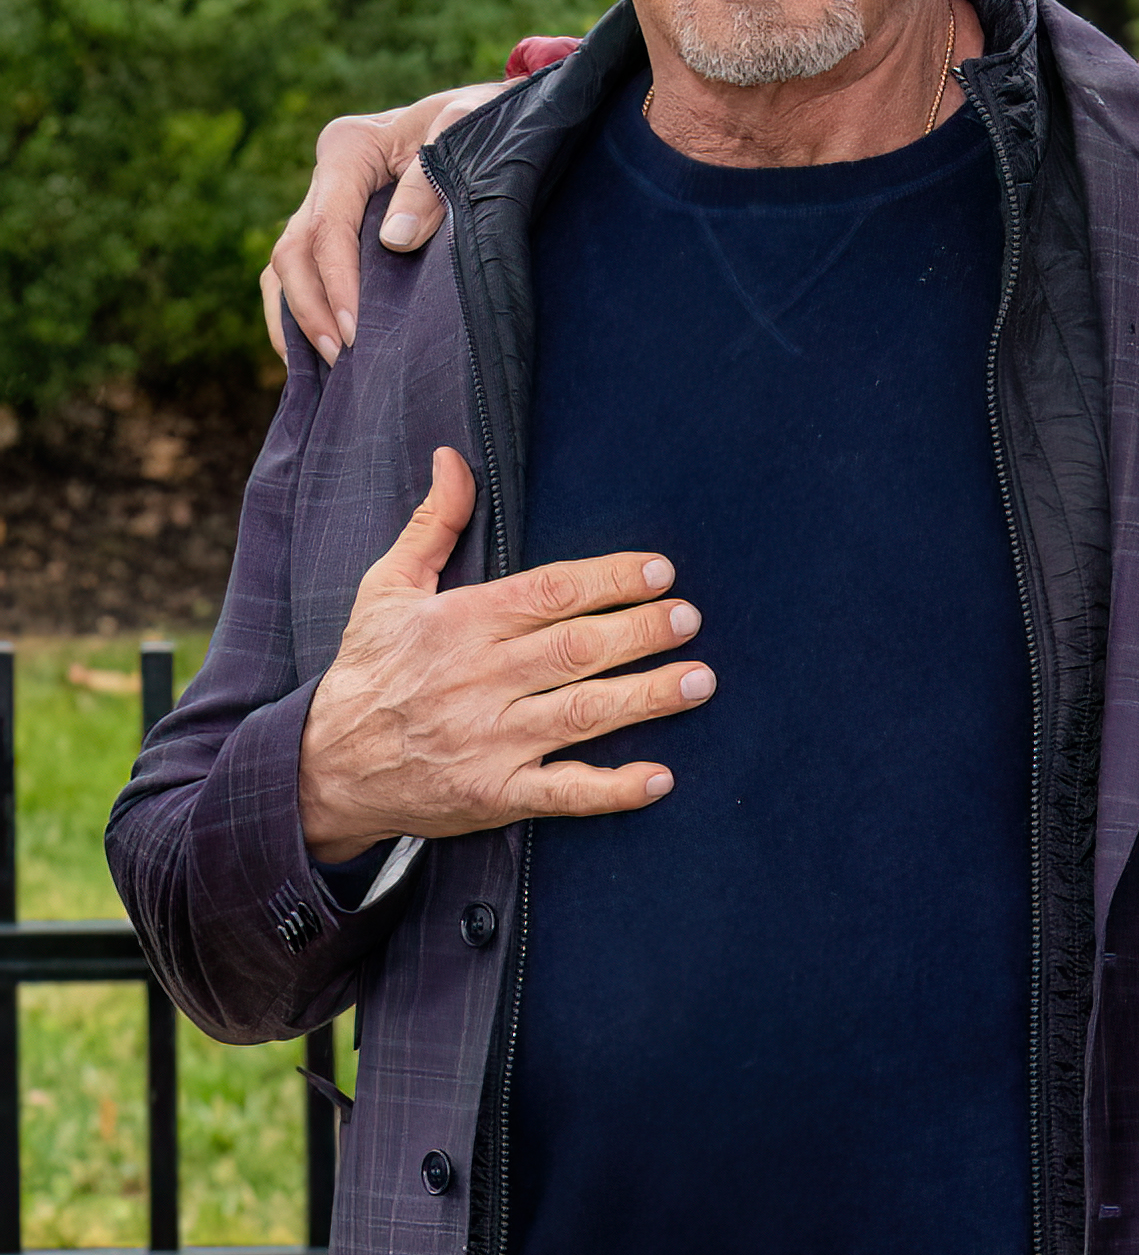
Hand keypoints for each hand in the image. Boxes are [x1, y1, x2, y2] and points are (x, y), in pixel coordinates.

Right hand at [262, 79, 512, 364]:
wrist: (490, 117)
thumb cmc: (483, 123)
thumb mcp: (466, 136)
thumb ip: (431, 184)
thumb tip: (396, 240)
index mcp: (351, 147)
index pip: (327, 227)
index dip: (336, 284)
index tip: (354, 332)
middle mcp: (329, 174)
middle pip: (294, 250)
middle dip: (310, 310)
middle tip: (341, 360)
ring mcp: (327, 200)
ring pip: (286, 265)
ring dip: (298, 317)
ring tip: (326, 369)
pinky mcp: (338, 225)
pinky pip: (304, 272)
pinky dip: (304, 311)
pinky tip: (320, 355)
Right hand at [297, 449, 715, 861]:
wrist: (322, 767)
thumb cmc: (370, 668)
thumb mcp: (387, 588)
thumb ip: (433, 525)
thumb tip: (454, 459)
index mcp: (460, 623)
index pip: (548, 593)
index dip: (608, 580)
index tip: (659, 570)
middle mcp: (479, 679)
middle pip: (575, 649)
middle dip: (639, 632)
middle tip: (689, 616)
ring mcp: (489, 741)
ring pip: (581, 714)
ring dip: (647, 697)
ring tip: (700, 680)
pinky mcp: (494, 795)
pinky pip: (562, 793)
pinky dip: (613, 789)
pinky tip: (660, 778)